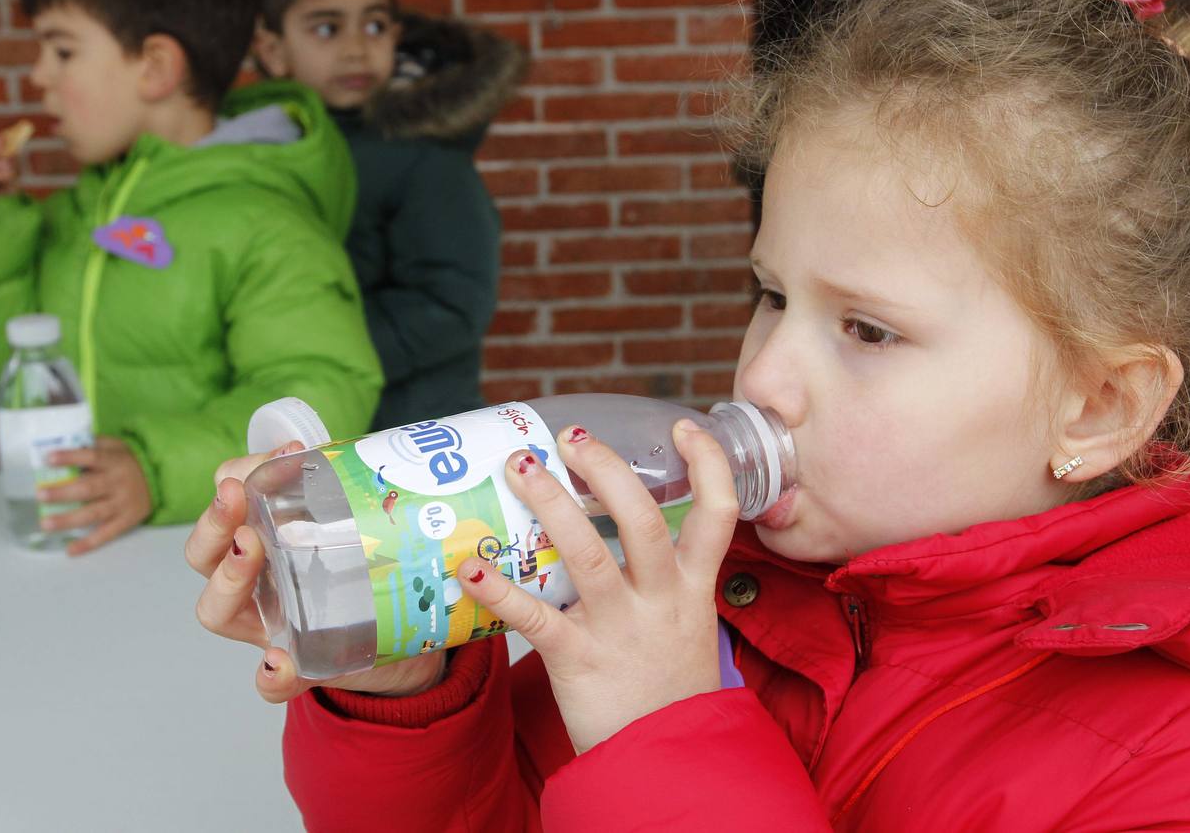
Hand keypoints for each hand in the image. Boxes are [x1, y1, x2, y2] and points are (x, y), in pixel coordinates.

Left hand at [40, 435, 152, 555]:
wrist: (159, 480)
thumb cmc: (128, 462)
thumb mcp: (117, 446)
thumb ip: (95, 444)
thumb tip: (65, 443)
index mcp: (115, 462)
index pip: (92, 457)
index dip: (71, 457)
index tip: (49, 458)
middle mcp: (118, 483)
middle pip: (89, 488)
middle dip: (63, 492)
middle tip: (40, 494)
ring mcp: (122, 504)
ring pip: (94, 513)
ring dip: (69, 520)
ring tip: (46, 523)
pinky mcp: (126, 521)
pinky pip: (106, 534)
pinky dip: (88, 543)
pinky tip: (70, 550)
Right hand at [188, 443, 446, 703]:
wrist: (401, 629)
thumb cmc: (362, 566)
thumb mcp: (350, 518)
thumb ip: (334, 485)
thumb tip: (307, 452)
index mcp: (259, 536)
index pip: (226, 500)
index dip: (240, 474)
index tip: (285, 454)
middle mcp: (251, 580)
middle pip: (204, 553)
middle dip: (215, 523)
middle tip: (235, 498)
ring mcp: (269, 624)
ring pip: (217, 609)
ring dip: (227, 578)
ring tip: (250, 549)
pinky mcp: (301, 666)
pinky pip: (272, 679)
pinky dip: (270, 674)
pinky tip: (277, 661)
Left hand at [459, 420, 737, 754]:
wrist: (666, 763)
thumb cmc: (670, 689)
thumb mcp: (688, 627)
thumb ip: (666, 580)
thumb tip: (627, 532)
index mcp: (691, 587)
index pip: (718, 514)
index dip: (707, 465)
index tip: (682, 426)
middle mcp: (660, 599)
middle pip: (642, 519)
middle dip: (607, 469)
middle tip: (571, 436)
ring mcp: (619, 627)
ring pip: (587, 553)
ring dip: (550, 503)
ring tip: (520, 466)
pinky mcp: (577, 658)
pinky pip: (535, 618)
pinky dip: (500, 591)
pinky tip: (471, 567)